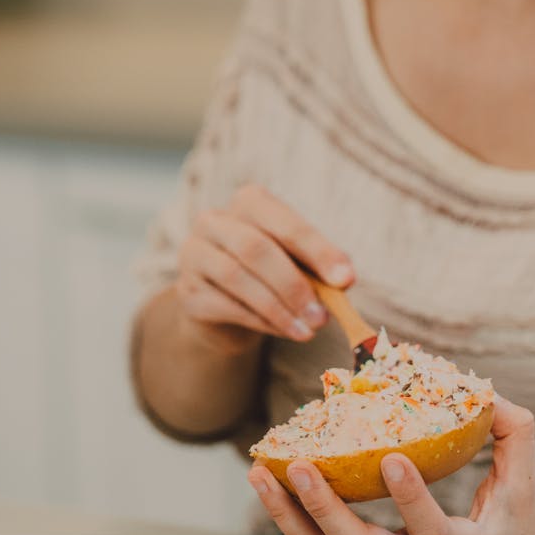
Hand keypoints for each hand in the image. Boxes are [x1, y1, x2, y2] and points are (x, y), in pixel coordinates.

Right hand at [176, 184, 353, 354]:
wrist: (228, 312)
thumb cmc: (272, 276)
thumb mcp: (298, 264)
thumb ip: (318, 267)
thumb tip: (343, 281)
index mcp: (248, 202)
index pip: (285, 222)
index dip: (318, 250)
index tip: (347, 280)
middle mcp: (214, 221)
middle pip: (256, 248)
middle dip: (295, 284)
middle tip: (323, 315)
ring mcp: (194, 255)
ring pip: (237, 278)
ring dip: (279, 308)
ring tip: (308, 330)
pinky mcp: (187, 293)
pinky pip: (226, 306)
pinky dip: (261, 322)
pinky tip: (287, 332)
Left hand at [248, 397, 534, 534]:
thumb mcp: (526, 496)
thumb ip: (515, 440)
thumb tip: (491, 394)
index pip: (430, 531)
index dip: (410, 499)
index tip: (391, 457)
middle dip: (324, 509)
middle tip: (299, 464)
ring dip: (288, 516)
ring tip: (259, 472)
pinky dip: (293, 520)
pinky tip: (271, 484)